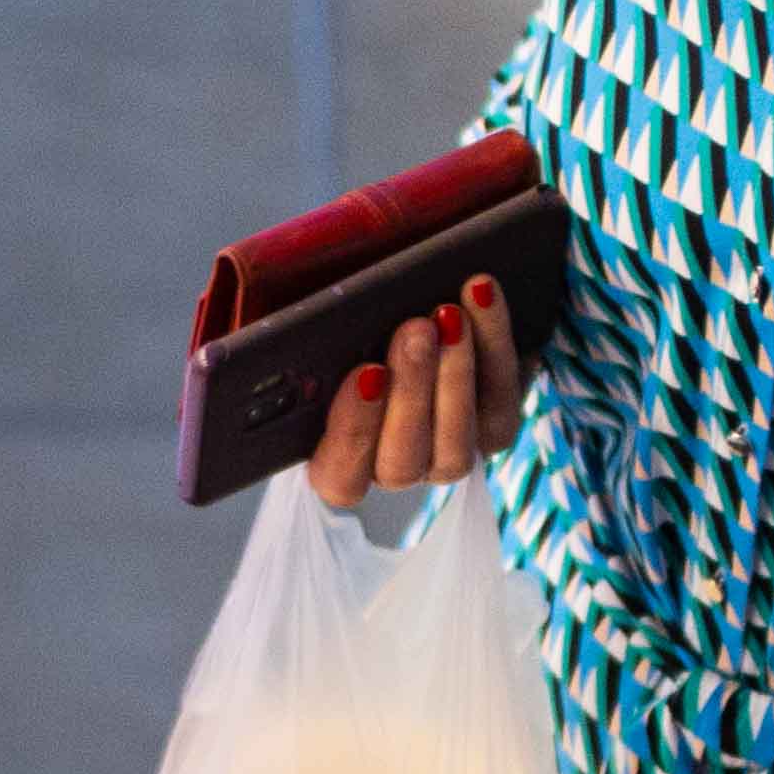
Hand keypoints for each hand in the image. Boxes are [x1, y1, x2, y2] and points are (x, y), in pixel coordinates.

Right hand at [305, 273, 531, 501]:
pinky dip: (494, 345)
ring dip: (454, 375)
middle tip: (414, 329)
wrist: (424, 312)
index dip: (353, 432)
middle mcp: (393, 467)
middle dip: (411, 391)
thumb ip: (297, 341)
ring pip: (456, 445)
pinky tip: (480, 297)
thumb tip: (274, 321)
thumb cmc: (350, 327)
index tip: (365, 373)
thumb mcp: (316, 332)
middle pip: (403, 460)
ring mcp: (447, 457)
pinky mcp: (494, 430)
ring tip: (448, 315)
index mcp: (338, 459)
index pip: (340, 476)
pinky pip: (500, 401)